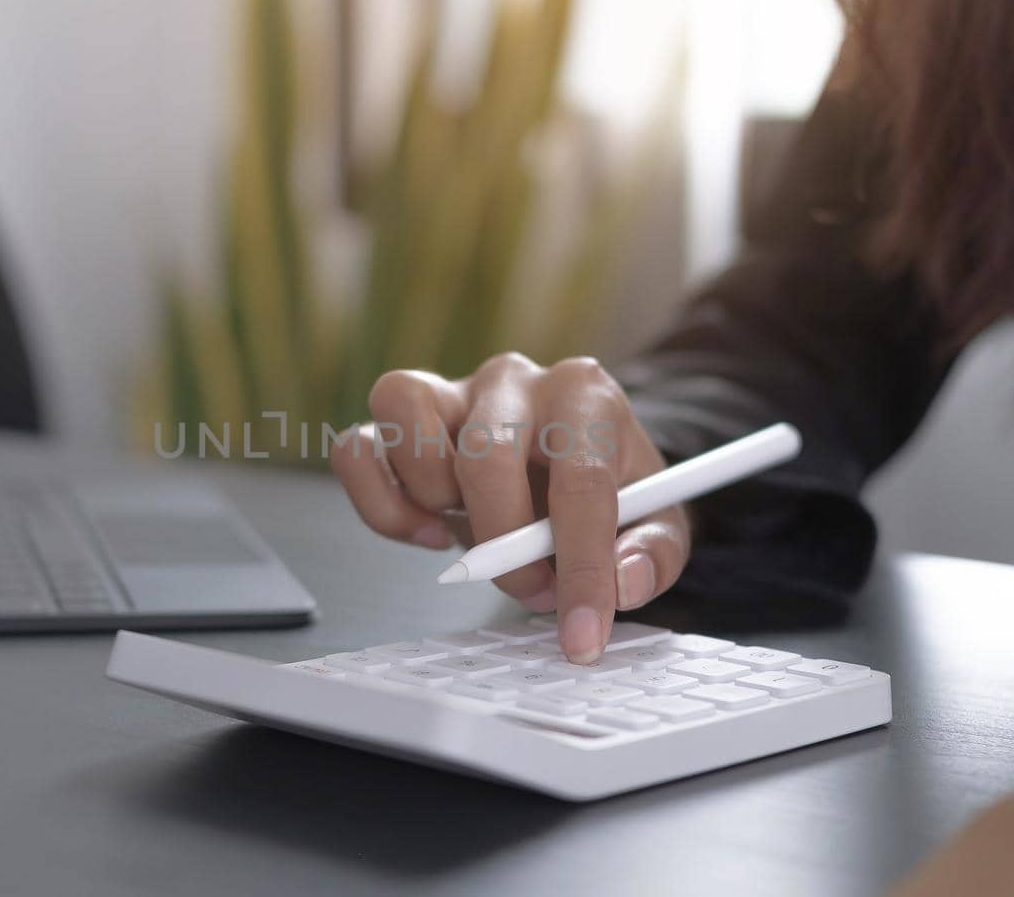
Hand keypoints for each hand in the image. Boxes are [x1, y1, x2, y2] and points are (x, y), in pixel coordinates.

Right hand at [331, 352, 690, 663]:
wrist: (570, 455)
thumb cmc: (611, 487)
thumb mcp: (656, 521)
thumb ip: (653, 552)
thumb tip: (622, 582)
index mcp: (586, 394)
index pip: (582, 481)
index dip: (583, 567)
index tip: (583, 635)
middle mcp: (513, 379)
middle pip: (486, 454)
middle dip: (504, 545)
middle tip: (532, 589)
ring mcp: (450, 391)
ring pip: (407, 421)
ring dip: (434, 500)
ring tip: (473, 535)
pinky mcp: (402, 421)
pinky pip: (357, 447)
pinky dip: (381, 502)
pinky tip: (429, 530)